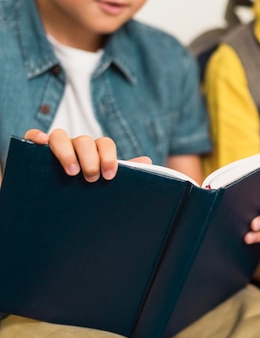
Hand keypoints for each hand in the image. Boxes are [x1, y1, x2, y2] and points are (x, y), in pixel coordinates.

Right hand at [24, 129, 149, 182]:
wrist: (53, 202)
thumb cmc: (85, 189)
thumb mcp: (103, 181)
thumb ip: (123, 171)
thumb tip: (147, 161)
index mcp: (95, 150)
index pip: (105, 144)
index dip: (108, 157)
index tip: (109, 175)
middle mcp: (76, 145)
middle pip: (85, 141)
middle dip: (90, 158)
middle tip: (91, 178)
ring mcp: (55, 146)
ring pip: (60, 136)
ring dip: (66, 152)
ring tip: (72, 172)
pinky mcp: (34, 149)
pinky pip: (34, 135)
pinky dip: (36, 136)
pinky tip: (41, 144)